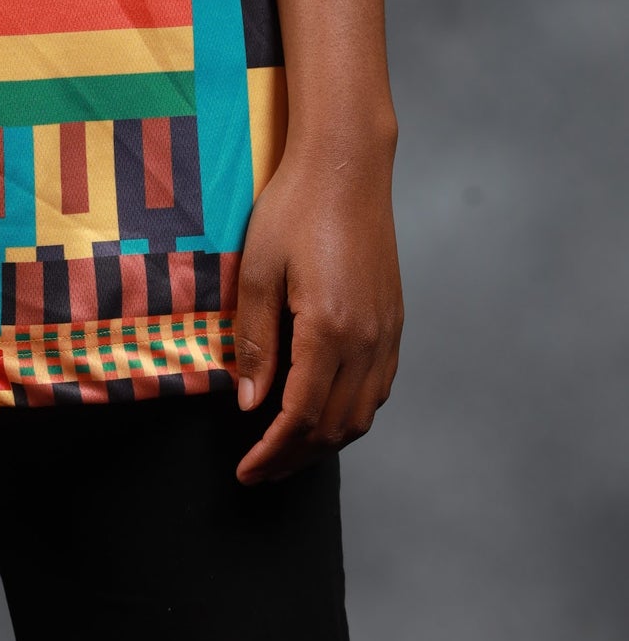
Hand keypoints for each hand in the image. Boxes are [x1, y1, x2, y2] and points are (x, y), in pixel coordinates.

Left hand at [231, 134, 402, 485]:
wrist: (347, 167)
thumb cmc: (295, 209)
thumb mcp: (257, 271)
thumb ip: (253, 341)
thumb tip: (249, 404)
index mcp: (329, 329)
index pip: (300, 416)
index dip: (272, 451)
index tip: (246, 471)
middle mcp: (367, 340)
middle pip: (334, 426)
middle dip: (295, 458)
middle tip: (261, 473)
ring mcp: (386, 332)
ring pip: (362, 414)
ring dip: (325, 442)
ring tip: (288, 452)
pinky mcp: (394, 321)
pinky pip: (378, 388)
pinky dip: (351, 414)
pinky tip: (325, 414)